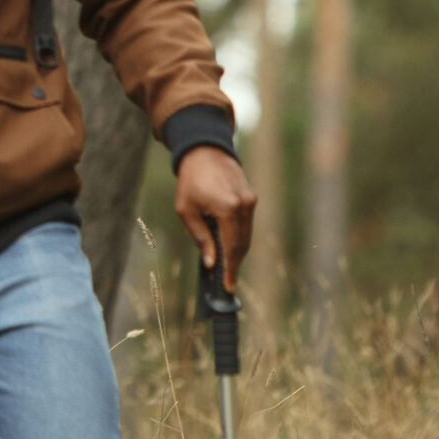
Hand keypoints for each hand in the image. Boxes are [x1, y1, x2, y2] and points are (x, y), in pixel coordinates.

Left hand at [175, 146, 256, 291]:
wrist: (203, 150)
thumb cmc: (190, 180)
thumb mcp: (186, 210)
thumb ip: (200, 238)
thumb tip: (211, 263)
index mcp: (227, 209)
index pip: (231, 248)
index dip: (230, 270)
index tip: (227, 288)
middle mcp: (244, 206)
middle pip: (242, 245)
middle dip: (234, 264)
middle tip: (225, 282)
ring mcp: (250, 201)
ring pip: (247, 235)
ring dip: (237, 252)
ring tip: (226, 267)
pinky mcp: (251, 197)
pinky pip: (246, 224)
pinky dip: (239, 237)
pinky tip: (229, 247)